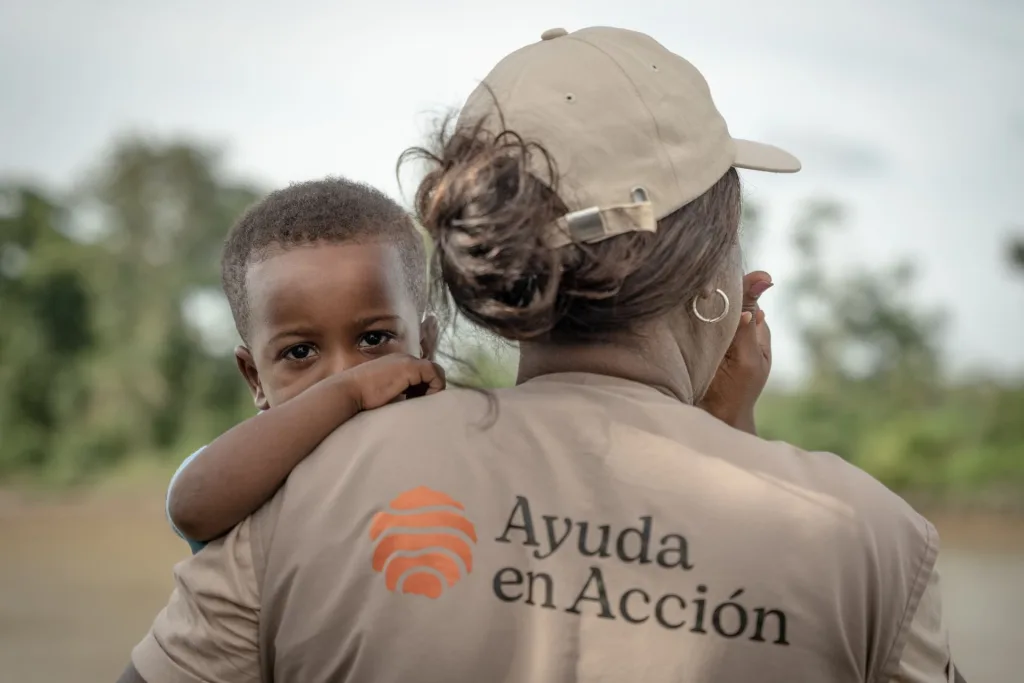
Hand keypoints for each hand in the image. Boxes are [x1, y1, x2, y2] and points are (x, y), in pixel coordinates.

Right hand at [335, 354, 446, 411]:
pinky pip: (434, 374)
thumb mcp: (384, 394)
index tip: (415, 403)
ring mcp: (406, 360)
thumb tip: (414, 404)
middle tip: (421, 404)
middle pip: (431, 370)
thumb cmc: (361, 398)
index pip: (422, 372)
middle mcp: (403, 358)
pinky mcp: (409, 367)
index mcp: (396, 364)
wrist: (347, 391)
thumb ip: (399, 393)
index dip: (424, 388)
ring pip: (435, 371)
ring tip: (422, 403)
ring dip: (433, 388)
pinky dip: (434, 388)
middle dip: (431, 388)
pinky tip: (422, 400)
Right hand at [699, 271, 772, 433]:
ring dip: (695, 302)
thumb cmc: (737, 392)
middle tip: (696, 286)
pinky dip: (684, 314)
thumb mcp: (747, 361)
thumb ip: (749, 330)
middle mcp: (734, 326)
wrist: (714, 418)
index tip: (715, 279)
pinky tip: (675, 311)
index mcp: (754, 327)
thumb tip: (756, 299)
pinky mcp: (694, 340)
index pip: (745, 295)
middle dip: (713, 291)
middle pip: (725, 297)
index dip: (733, 284)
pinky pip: (690, 320)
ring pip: (707, 307)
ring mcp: (714, 333)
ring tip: (683, 294)